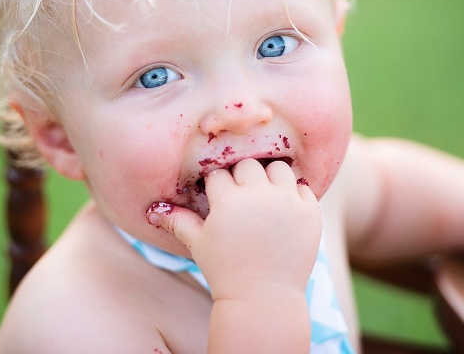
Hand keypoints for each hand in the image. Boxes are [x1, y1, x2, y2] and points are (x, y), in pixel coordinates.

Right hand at [148, 158, 321, 299]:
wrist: (263, 298)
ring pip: (278, 168)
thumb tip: (153, 209)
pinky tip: (284, 209)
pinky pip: (303, 187)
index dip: (217, 186)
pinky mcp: (310, 212)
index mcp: (228, 202)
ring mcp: (288, 203)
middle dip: (242, 178)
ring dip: (270, 179)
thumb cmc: (225, 271)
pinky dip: (294, 195)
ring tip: (264, 197)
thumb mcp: (198, 244)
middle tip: (242, 198)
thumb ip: (178, 221)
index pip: (220, 174)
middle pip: (248, 165)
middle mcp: (259, 196)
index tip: (220, 199)